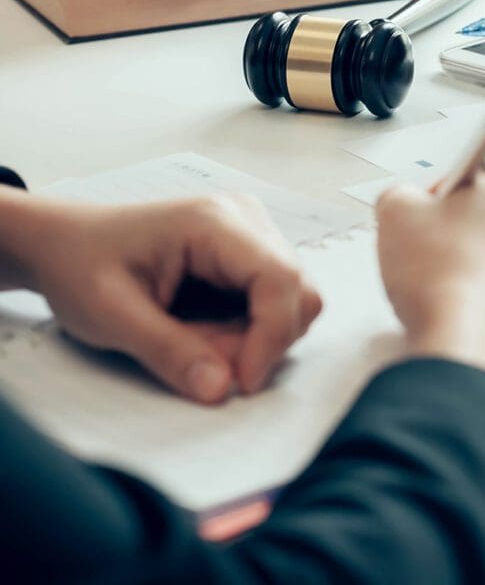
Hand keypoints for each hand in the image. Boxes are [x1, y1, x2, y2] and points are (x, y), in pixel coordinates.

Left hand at [9, 192, 320, 403]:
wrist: (63, 244)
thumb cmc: (80, 266)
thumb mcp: (111, 316)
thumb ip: (168, 352)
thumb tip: (222, 389)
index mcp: (214, 221)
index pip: (279, 277)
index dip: (272, 336)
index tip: (240, 383)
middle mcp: (245, 218)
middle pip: (296, 291)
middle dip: (261, 342)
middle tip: (205, 365)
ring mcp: (252, 233)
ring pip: (291, 300)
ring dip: (254, 339)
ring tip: (196, 345)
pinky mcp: (249, 253)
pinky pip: (274, 301)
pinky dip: (248, 332)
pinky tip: (203, 333)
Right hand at [376, 140, 484, 387]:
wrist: (470, 348)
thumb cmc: (443, 280)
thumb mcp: (395, 212)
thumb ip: (404, 192)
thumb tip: (409, 201)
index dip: (460, 175)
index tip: (442, 198)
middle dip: (481, 216)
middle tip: (444, 241)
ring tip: (460, 277)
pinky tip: (480, 303)